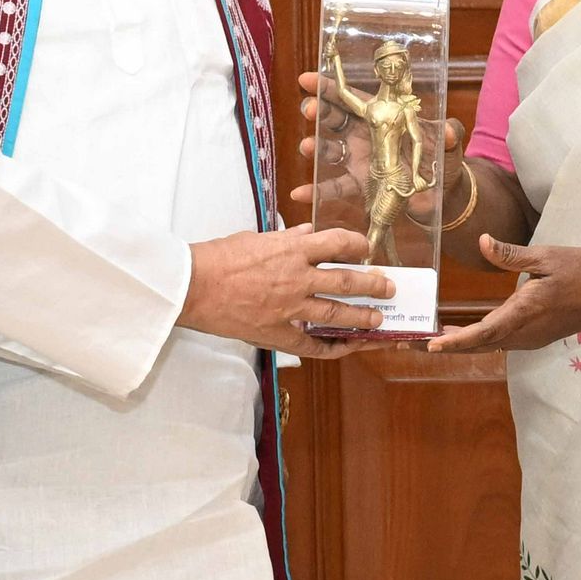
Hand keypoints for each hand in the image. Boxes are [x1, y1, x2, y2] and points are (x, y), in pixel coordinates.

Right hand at [182, 224, 397, 356]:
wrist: (191, 286)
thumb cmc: (218, 258)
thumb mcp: (256, 238)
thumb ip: (287, 238)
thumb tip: (308, 232)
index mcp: (292, 249)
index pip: (337, 243)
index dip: (358, 245)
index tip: (366, 248)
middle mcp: (297, 277)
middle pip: (347, 280)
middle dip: (373, 284)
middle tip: (390, 287)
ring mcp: (289, 307)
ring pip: (338, 313)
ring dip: (363, 317)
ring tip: (379, 319)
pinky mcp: (277, 332)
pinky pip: (312, 344)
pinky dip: (331, 347)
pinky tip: (346, 347)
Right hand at [287, 71, 458, 215]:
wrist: (443, 194)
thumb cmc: (443, 160)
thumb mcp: (448, 144)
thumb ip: (449, 135)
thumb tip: (450, 130)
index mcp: (383, 118)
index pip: (354, 98)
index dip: (331, 87)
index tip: (308, 79)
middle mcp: (365, 136)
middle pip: (335, 119)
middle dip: (318, 111)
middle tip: (308, 109)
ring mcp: (359, 160)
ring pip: (330, 149)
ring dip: (315, 147)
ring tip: (307, 147)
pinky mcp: (359, 184)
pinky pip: (334, 187)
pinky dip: (316, 191)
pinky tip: (301, 193)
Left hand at [425, 236, 580, 354]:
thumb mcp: (546, 255)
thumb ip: (510, 254)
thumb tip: (482, 241)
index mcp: (526, 310)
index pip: (484, 332)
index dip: (456, 341)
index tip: (431, 344)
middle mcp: (526, 331)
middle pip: (481, 345)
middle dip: (449, 346)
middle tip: (417, 342)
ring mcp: (533, 338)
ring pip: (491, 347)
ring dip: (464, 345)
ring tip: (435, 337)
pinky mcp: (537, 337)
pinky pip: (503, 343)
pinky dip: (482, 341)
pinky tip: (468, 333)